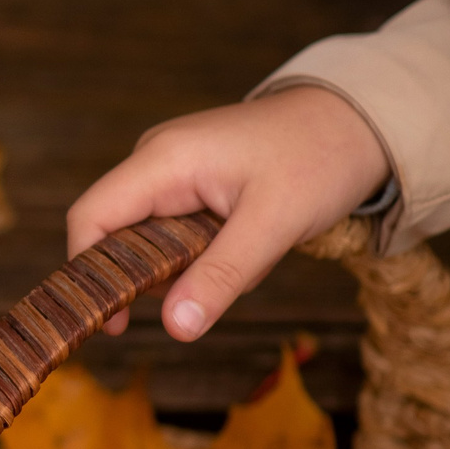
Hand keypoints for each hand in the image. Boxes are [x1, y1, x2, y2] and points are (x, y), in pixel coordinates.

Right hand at [66, 86, 388, 342]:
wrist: (359, 119)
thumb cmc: (320, 159)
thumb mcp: (275, 225)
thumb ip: (221, 276)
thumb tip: (174, 329)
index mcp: (163, 159)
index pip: (91, 218)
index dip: (90, 273)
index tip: (117, 324)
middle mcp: (156, 159)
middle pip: (115, 233)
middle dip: (155, 273)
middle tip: (211, 286)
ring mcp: (171, 168)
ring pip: (148, 237)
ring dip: (187, 265)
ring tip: (246, 255)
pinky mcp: (190, 179)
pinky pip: (175, 229)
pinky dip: (203, 250)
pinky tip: (245, 243)